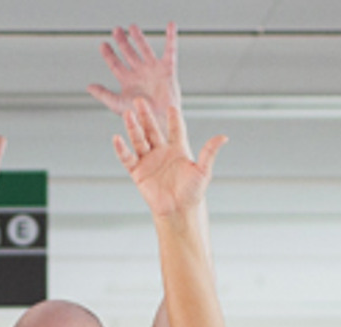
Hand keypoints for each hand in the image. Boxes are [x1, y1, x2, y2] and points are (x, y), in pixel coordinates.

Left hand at [88, 24, 182, 135]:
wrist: (158, 121)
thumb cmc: (139, 117)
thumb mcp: (117, 104)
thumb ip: (103, 94)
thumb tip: (88, 86)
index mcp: (127, 81)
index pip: (115, 64)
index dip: (108, 54)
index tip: (103, 44)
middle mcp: (139, 73)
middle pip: (129, 53)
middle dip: (122, 41)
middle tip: (116, 30)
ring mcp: (153, 70)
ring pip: (144, 49)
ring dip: (139, 37)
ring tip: (132, 27)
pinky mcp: (167, 70)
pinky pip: (170, 51)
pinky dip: (171, 38)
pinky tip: (171, 26)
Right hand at [115, 101, 225, 219]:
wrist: (179, 211)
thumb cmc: (192, 193)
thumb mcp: (203, 171)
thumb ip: (209, 152)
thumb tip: (224, 137)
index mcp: (178, 149)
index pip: (175, 129)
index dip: (174, 119)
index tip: (172, 107)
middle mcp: (162, 151)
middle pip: (152, 129)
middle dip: (146, 115)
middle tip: (140, 100)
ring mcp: (149, 160)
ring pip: (139, 140)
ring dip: (133, 127)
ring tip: (128, 114)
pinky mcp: (138, 172)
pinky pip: (128, 158)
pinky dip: (122, 149)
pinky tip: (117, 139)